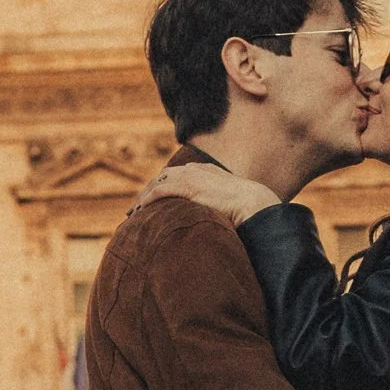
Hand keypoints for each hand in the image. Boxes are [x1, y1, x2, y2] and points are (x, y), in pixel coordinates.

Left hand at [145, 161, 280, 224]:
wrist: (254, 204)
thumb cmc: (250, 209)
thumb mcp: (234, 201)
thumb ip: (223, 204)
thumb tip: (224, 219)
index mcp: (207, 171)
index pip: (178, 174)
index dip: (164, 186)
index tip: (155, 199)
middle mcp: (196, 170)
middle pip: (164, 176)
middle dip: (150, 190)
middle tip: (139, 206)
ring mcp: (191, 177)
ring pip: (158, 182)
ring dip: (145, 196)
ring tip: (135, 211)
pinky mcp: (187, 187)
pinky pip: (159, 191)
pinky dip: (148, 200)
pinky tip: (140, 210)